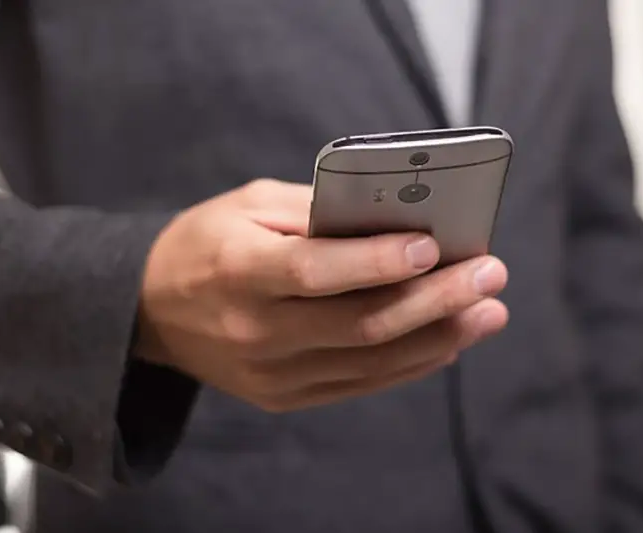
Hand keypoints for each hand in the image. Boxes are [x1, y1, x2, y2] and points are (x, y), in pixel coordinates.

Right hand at [137, 178, 507, 411]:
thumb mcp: (249, 205)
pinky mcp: (285, 396)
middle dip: (435, 299)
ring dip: (438, 337)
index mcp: (239, 270)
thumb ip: (316, 209)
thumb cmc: (207, 242)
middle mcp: (256, 330)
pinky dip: (409, 363)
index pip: (315, 272)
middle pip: (360, 324)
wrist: (152, 311)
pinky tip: (448, 342)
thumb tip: (394, 218)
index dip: (377, 262)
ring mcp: (272, 374)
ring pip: (370, 361)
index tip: (434, 245)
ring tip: (488, 311)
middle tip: (490, 275)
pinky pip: (359, 385)